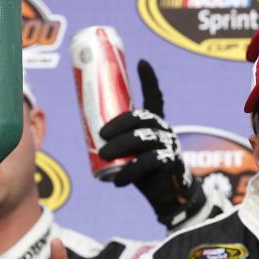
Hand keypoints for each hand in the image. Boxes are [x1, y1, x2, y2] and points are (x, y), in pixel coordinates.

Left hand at [99, 60, 204, 228]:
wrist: (170, 197)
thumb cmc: (147, 172)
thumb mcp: (132, 153)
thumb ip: (118, 142)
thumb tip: (87, 133)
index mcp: (155, 124)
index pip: (155, 97)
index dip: (149, 79)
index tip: (142, 62)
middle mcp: (164, 130)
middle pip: (140, 118)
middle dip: (118, 123)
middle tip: (100, 135)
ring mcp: (169, 146)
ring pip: (142, 139)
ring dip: (120, 146)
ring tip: (103, 155)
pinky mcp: (171, 163)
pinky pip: (148, 163)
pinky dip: (130, 171)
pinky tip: (118, 180)